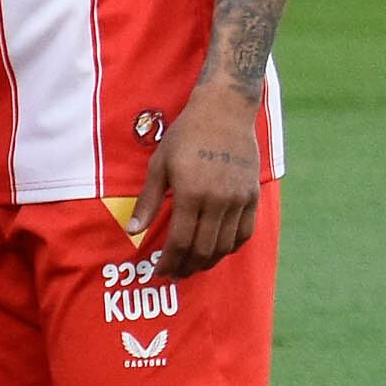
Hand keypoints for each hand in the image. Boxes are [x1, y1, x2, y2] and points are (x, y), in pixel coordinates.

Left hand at [132, 84, 265, 278]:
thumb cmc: (185, 136)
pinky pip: (245, 232)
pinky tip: (217, 251)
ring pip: (225, 245)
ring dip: (208, 262)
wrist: (224, 112)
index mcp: (192, 193)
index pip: (181, 241)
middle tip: (174, 274)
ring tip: (193, 267)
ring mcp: (239, 199)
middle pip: (204, 248)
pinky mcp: (253, 195)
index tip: (159, 271)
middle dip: (187, 267)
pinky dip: (230, 247)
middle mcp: (219, 200)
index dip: (169, 261)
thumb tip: (133, 231)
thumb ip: (148, 202)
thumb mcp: (159, 166)